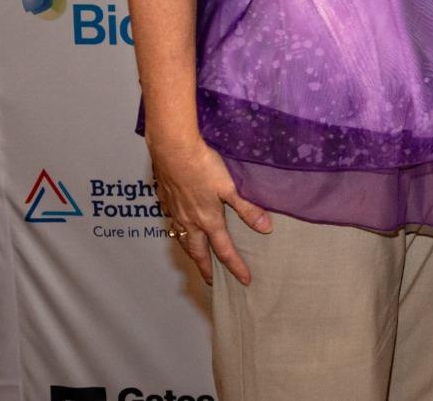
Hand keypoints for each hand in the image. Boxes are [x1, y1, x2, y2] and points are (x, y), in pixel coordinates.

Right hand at [148, 133, 270, 285]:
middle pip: (198, 253)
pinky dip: (178, 233)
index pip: (225, 251)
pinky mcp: (166, 201)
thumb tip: (266, 228)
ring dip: (190, 253)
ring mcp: (175, 213)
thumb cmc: (204, 166)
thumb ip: (247, 209)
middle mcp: (189, 221)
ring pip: (182, 240)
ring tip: (196, 259)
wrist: (173, 150)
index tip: (245, 281)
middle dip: (206, 269)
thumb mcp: (231, 188)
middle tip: (211, 281)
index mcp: (208, 220)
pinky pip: (172, 225)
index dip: (236, 267)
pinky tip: (180, 228)